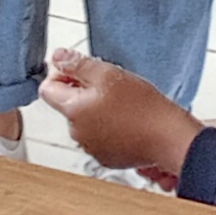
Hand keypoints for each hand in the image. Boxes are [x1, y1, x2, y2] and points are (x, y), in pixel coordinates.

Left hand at [38, 47, 198, 178]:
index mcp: (73, 110)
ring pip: (85, 120)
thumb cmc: (143, 107)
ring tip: (123, 103)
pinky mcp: (108, 157)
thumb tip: (57, 57)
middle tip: (110, 85)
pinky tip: (128, 120)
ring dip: (98, 109)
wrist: (168, 137)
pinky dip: (110, 127)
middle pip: (68, 105)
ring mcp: (92, 147)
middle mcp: (77, 132)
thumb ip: (77, 64)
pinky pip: (100, 136)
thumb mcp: (108, 74)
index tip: (82, 72)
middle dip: (84, 92)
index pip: (47, 89)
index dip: (62, 75)